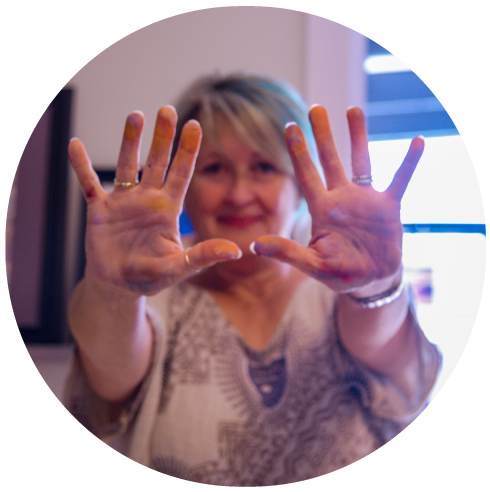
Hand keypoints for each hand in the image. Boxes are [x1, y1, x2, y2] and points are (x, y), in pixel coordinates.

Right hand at [69, 107, 240, 295]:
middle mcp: (147, 199)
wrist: (119, 285)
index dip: (187, 151)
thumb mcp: (178, 268)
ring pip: (126, 165)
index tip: (194, 125)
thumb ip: (202, 257)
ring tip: (135, 115)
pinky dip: (81, 166)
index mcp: (167, 209)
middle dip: (162, 137)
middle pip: (156, 162)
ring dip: (129, 141)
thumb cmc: (151, 276)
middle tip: (167, 109)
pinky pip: (88, 183)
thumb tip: (236, 251)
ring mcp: (122, 202)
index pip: (181, 174)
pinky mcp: (98, 210)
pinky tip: (74, 145)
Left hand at [252, 105, 423, 293]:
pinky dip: (408, 163)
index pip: (306, 176)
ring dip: (358, 137)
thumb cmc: (339, 273)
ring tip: (353, 109)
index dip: (298, 152)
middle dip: (322, 135)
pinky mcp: (389, 207)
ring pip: (361, 161)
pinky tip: (418, 141)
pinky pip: (400, 180)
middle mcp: (341, 199)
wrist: (370, 280)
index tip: (290, 126)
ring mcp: (365, 200)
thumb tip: (255, 246)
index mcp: (322, 210)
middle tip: (315, 108)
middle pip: (330, 161)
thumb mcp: (312, 264)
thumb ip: (288, 253)